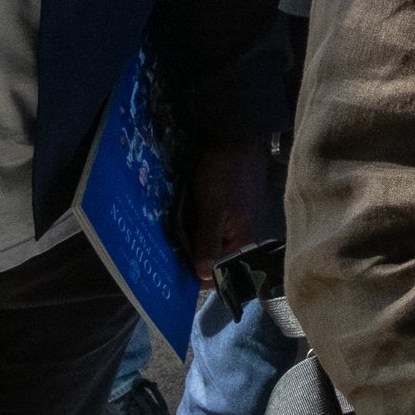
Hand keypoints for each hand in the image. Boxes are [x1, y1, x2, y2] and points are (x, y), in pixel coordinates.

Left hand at [184, 138, 274, 287]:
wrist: (236, 139)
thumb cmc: (225, 175)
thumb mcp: (213, 209)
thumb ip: (208, 242)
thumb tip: (203, 275)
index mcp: (244, 239)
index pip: (223, 271)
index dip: (200, 274)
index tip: (175, 271)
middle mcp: (245, 234)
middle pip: (218, 257)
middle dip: (196, 257)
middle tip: (169, 255)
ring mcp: (239, 221)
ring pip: (215, 241)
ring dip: (196, 241)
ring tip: (174, 239)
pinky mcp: (232, 209)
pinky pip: (215, 227)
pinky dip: (201, 227)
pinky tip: (186, 223)